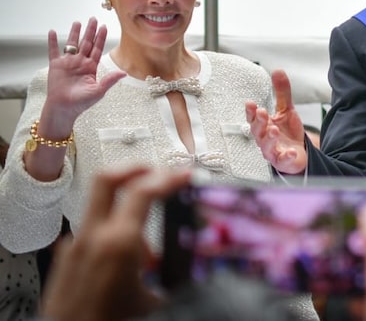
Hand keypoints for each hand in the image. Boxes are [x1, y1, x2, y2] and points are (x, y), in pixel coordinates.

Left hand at [40, 166, 191, 320]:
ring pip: (102, 210)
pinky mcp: (65, 261)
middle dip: (135, 168)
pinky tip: (126, 264)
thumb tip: (193, 277)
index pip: (144, 190)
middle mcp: (92, 239)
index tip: (184, 175)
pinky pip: (93, 235)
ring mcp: (74, 247)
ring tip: (149, 247)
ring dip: (127, 213)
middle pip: (109, 179)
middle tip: (156, 171)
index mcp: (118, 244)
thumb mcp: (152, 304)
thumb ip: (171, 281)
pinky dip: (113, 237)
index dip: (169, 177)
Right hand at [43, 18, 125, 123]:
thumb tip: (124, 73)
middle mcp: (80, 62)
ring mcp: (68, 63)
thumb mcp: (98, 91)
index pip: (97, 49)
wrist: (64, 109)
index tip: (105, 26)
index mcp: (91, 67)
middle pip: (86, 43)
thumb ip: (109, 80)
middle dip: (90, 31)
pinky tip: (53, 32)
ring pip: (72, 44)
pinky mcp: (56, 66)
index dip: (101, 38)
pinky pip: (53, 51)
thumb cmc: (81, 102)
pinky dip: (53, 42)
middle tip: (93, 18)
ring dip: (74, 33)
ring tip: (77, 22)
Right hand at [246, 69, 307, 173]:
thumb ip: (282, 93)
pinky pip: (283, 160)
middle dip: (259, 122)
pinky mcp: (283, 162)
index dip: (251, 112)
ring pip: (267, 147)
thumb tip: (278, 71)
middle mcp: (265, 140)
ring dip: (269, 138)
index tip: (250, 104)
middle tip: (262, 113)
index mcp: (264, 126)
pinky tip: (291, 151)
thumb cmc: (288, 133)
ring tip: (274, 130)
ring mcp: (273, 152)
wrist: (299, 154)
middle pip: (257, 132)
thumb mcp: (286, 110)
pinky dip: (287, 156)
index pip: (253, 118)